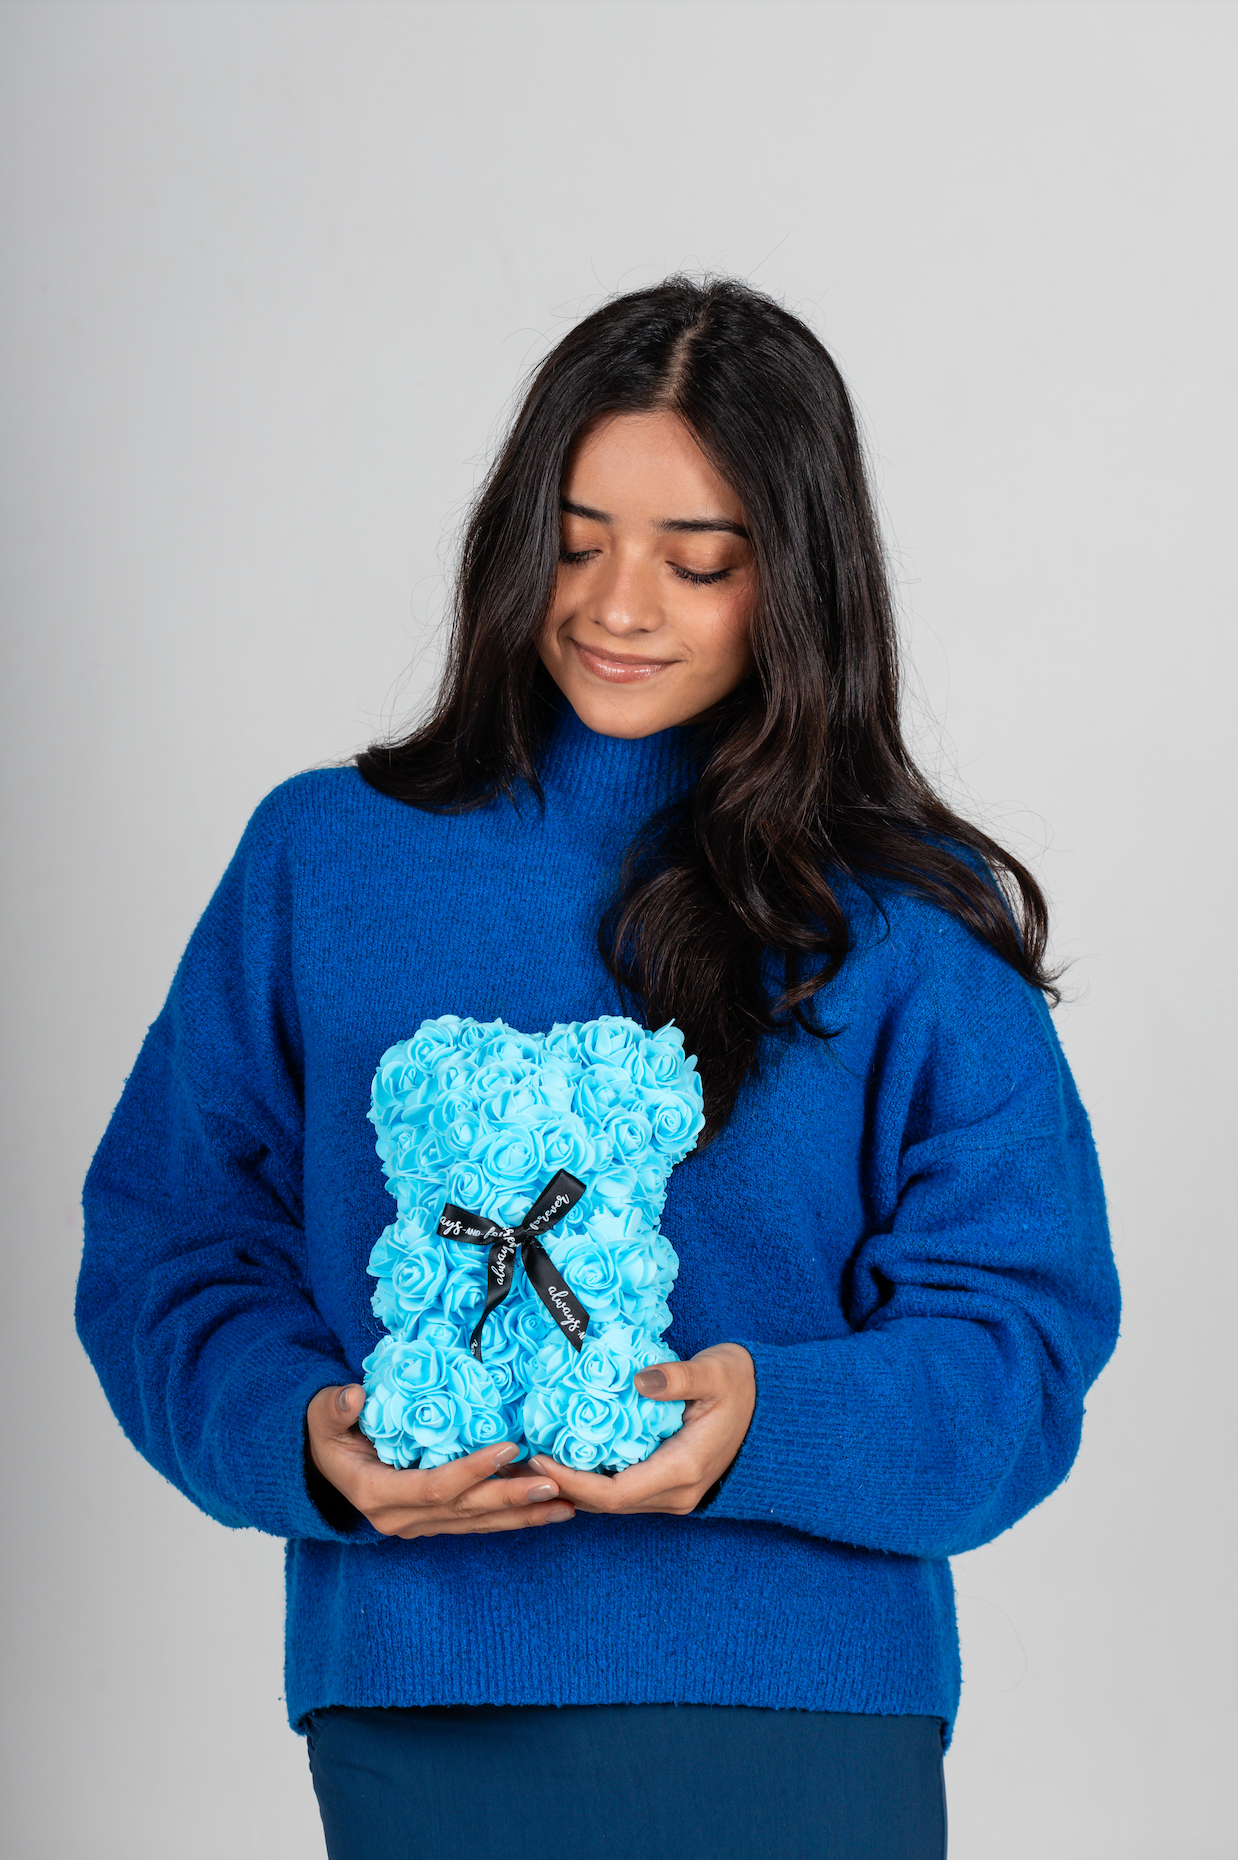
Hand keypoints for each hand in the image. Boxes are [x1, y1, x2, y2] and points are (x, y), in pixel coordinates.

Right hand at [306, 1384, 575, 1538]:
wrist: (321, 1461)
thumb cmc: (325, 1431)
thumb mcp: (322, 1415)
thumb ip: (335, 1408)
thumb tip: (352, 1396)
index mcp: (377, 1493)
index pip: (435, 1486)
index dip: (472, 1470)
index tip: (508, 1445)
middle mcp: (401, 1518)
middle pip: (466, 1510)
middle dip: (512, 1498)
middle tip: (556, 1484)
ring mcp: (418, 1524)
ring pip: (478, 1522)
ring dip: (523, 1514)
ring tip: (567, 1504)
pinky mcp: (434, 1521)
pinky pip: (477, 1522)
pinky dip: (512, 1515)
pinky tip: (545, 1509)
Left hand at [529, 1343, 755, 1515]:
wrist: (772, 1407)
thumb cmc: (743, 1385)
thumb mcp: (715, 1372)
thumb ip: (678, 1377)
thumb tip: (639, 1380)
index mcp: (683, 1470)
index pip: (614, 1494)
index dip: (571, 1482)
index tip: (539, 1459)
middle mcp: (676, 1493)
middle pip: (606, 1505)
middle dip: (561, 1487)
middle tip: (521, 1462)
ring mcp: (674, 1493)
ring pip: (612, 1502)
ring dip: (573, 1486)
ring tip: (535, 1462)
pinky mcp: (669, 1484)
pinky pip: (622, 1491)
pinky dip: (591, 1480)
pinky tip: (567, 1458)